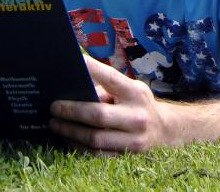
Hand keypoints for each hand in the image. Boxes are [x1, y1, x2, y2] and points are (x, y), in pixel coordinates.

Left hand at [49, 54, 168, 153]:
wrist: (165, 129)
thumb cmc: (138, 103)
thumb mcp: (130, 89)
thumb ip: (107, 88)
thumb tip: (74, 85)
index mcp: (136, 93)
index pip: (111, 78)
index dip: (92, 70)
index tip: (73, 63)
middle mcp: (137, 117)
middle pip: (98, 115)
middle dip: (72, 111)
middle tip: (54, 107)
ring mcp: (133, 139)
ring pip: (94, 139)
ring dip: (70, 131)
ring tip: (55, 124)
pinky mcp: (126, 156)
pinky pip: (96, 153)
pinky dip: (78, 145)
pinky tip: (67, 137)